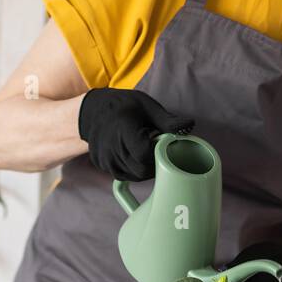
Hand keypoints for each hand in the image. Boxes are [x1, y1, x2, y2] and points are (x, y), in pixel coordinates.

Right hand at [77, 88, 193, 180]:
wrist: (92, 112)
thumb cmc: (123, 106)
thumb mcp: (146, 105)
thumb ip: (167, 120)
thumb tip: (189, 124)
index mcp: (123, 130)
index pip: (145, 154)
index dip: (159, 153)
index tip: (163, 144)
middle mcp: (111, 148)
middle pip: (142, 170)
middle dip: (155, 163)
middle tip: (158, 149)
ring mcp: (105, 160)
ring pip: (135, 176)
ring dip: (145, 168)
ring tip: (145, 150)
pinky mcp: (103, 167)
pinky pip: (125, 176)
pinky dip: (134, 169)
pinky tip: (134, 155)